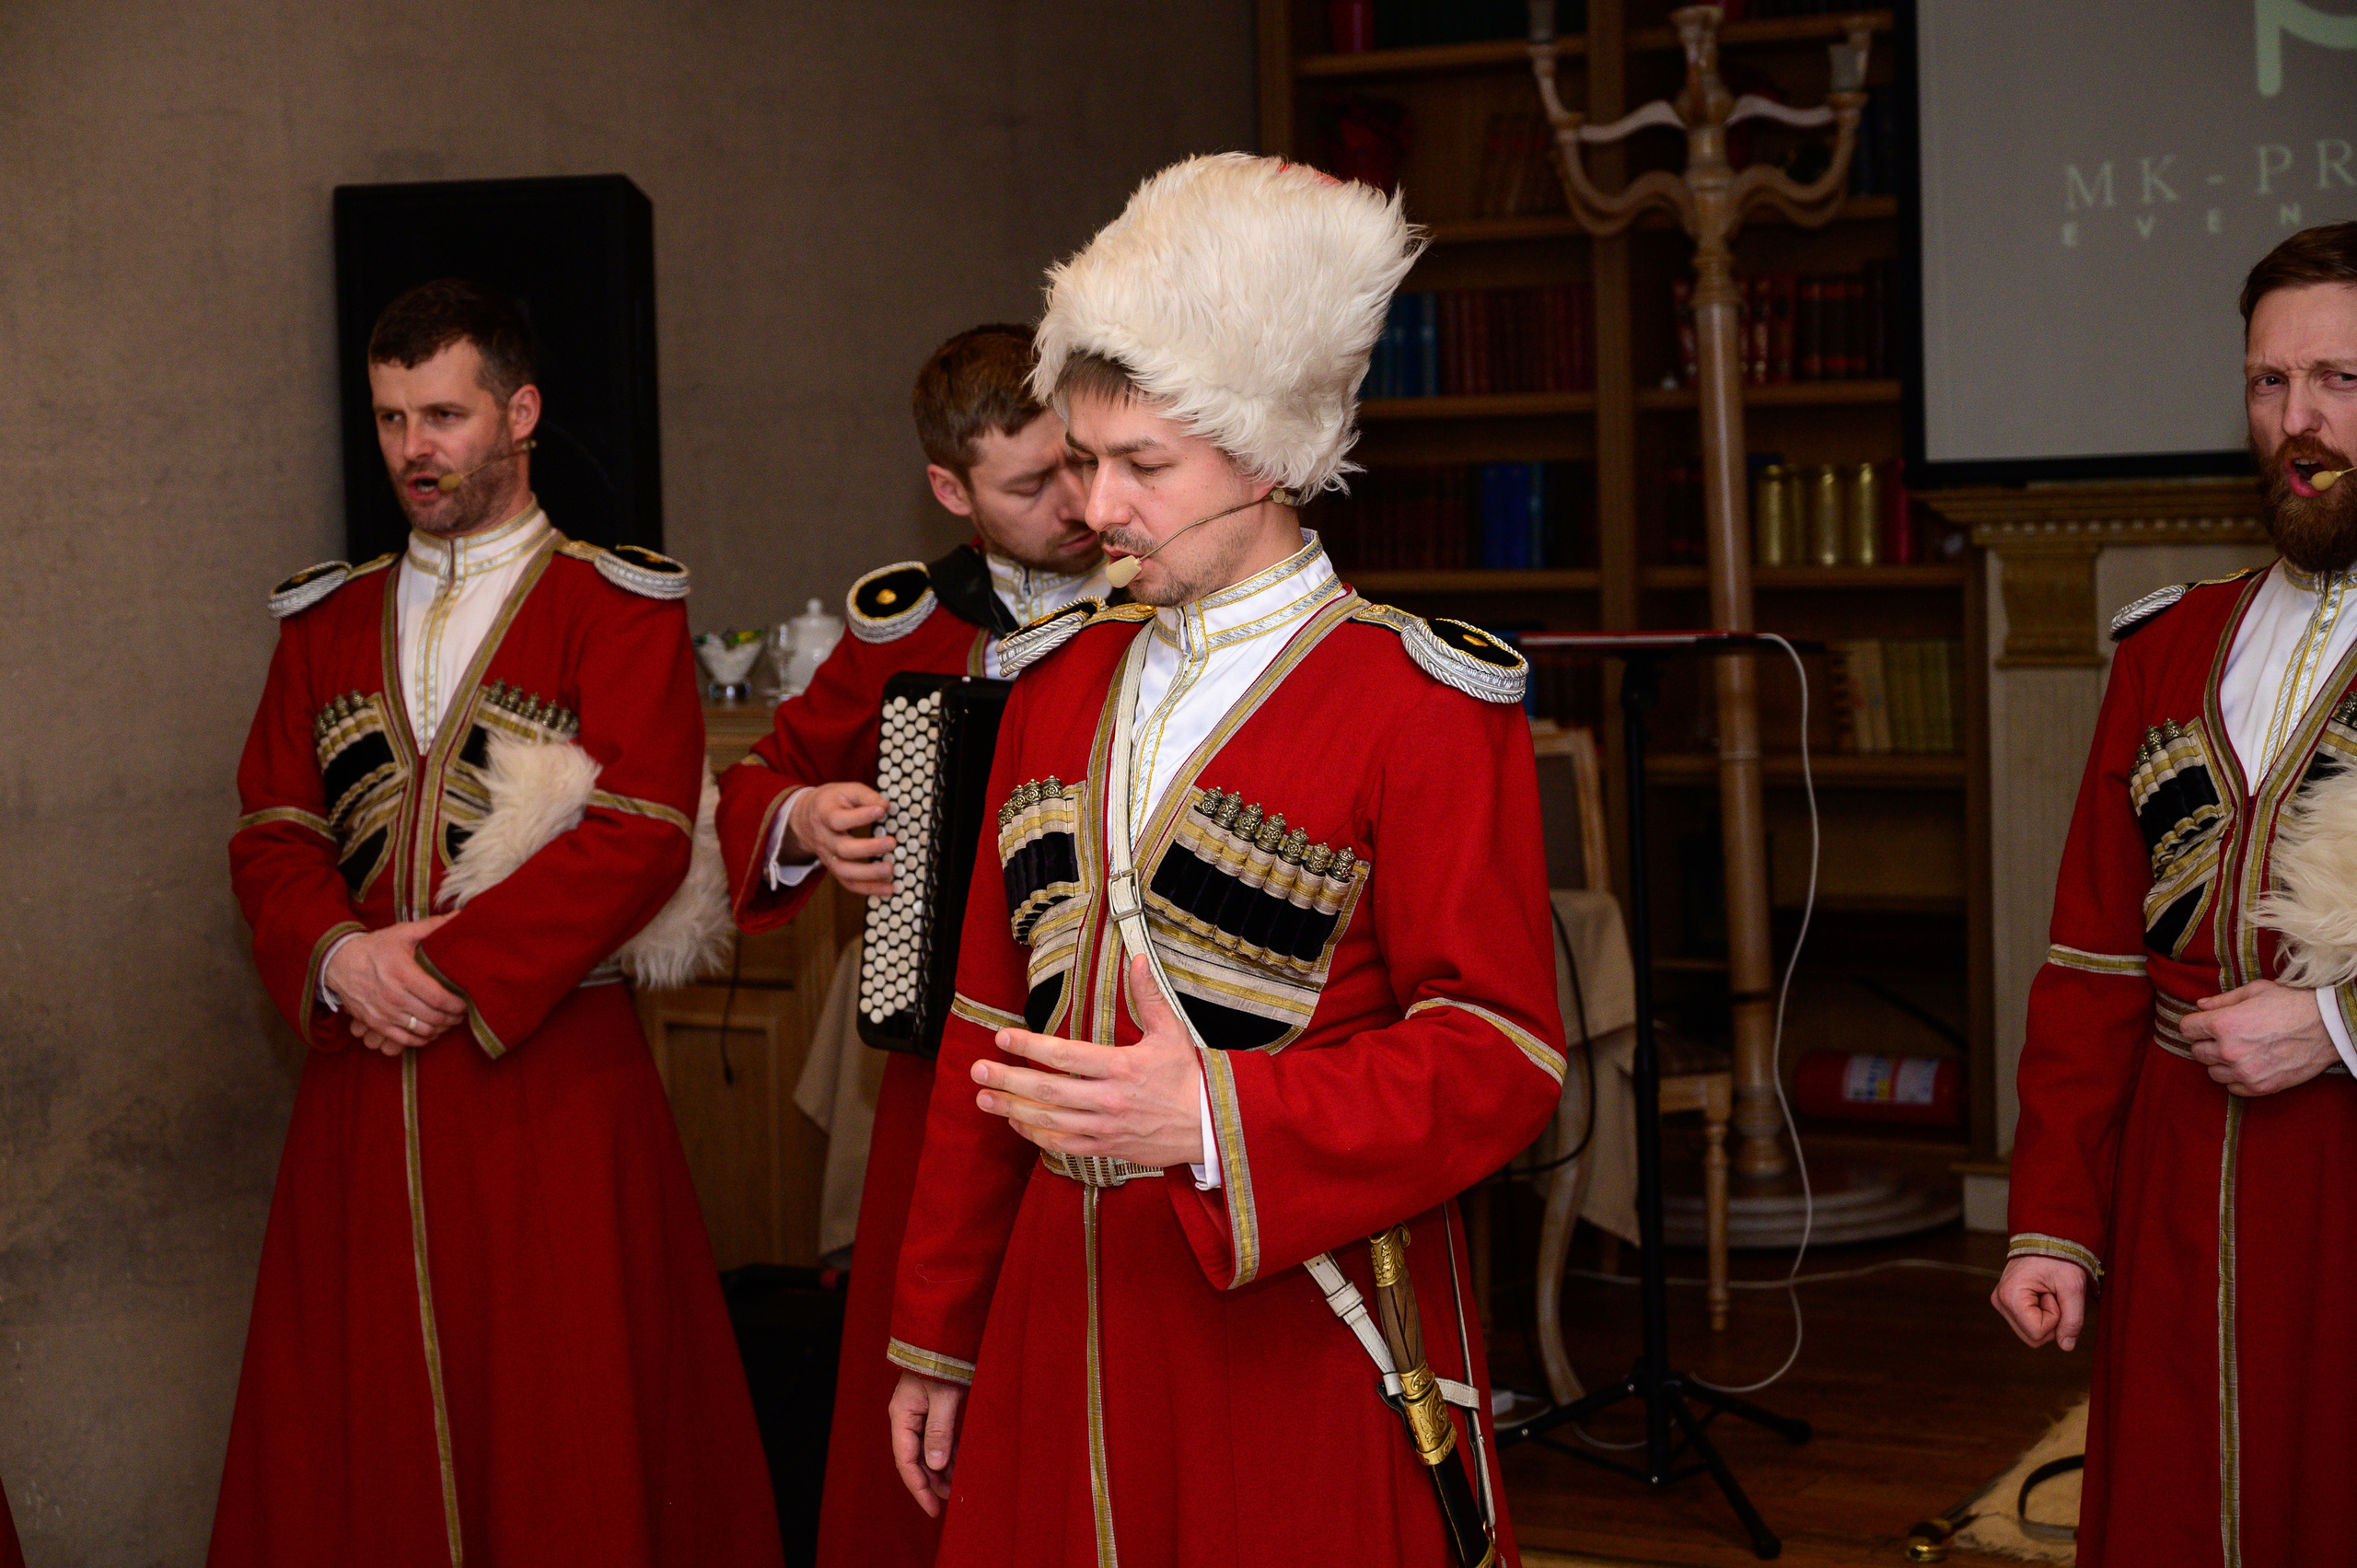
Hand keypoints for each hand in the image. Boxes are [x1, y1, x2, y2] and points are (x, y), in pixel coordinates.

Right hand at [324, 916, 463, 1056]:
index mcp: (403, 973)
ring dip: (441, 1029)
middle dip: (453, 1018)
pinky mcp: (375, 1024)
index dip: (457, 1004)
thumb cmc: (375, 947)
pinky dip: (422, 1039)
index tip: (467, 1002)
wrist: (338, 962)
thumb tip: (462, 916)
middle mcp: (393, 996)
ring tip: (449, 1021)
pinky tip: (431, 1031)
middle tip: (462, 1013)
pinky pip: (405, 1040)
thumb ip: (433, 926)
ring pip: (422, 1030)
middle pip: (434, 1017)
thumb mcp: (402, 932)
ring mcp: (383, 1013)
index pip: (439, 998)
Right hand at [784, 781, 894, 896]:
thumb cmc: (831, 802)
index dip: (860, 816)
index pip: (838, 819)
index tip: (881, 810)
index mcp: (824, 815)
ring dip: (869, 875)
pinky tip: (888, 889)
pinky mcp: (835, 868)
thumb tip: (886, 805)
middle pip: (843, 849)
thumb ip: (865, 795)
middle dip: (868, 848)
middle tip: (891, 843)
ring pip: (844, 872)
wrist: (804, 819)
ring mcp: (828, 857)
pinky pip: (849, 884)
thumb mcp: (845, 790)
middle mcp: (824, 838)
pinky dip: (868, 889)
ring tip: (890, 870)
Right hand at [888, 1372, 964, 1515]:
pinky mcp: (933, 1407)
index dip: (920, 1488)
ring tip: (959, 1485)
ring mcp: (919, 1412)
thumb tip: (937, 1466)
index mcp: (902, 1416)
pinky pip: (937, 1437)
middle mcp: (907, 1417)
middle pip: (916, 1459)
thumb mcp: (943, 1397)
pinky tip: (960, 1463)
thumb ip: (939, 1431)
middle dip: (932, 1481)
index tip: (934, 1509)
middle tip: (951, 1500)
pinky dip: (948, 1452)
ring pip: (927, 1449)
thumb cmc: (942, 1361)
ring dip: (942, 1468)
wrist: (945, 1332)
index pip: (907, 1461)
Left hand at [971, 954, 1204, 1168]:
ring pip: (1048, 1121)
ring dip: (1012, 1110)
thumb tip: (1137, 959)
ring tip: (983, 1099)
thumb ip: (1148, 996)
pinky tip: (1017, 1124)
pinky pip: (1063, 1145)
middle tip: (977, 1071)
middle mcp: (1108, 1100)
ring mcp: (1104, 1128)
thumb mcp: (1171, 1032)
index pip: (1065, 1056)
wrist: (1211, 1127)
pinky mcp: (1106, 1148)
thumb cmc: (1189, 1078)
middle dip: (1007, 1080)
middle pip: (1046, 1090)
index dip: (1030, 1046)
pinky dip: (1036, 1136)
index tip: (1002, 1037)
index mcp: (1121, 1067)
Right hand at [1990, 1254, 2090, 1350]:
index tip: (2055, 1294)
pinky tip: (2043, 1294)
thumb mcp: (2073, 1287)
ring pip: (2030, 1333)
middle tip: (2054, 1294)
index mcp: (2009, 1296)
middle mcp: (2000, 1301)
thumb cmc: (2060, 1257)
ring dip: (2047, 1317)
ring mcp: (2001, 1302)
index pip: (2038, 1333)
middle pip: (2032, 1337)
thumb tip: (2066, 1346)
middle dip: (2051, 1321)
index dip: (2056, 1318)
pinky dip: (2041, 1314)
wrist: (2048, 1236)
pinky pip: (2028, 1323)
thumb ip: (2073, 1320)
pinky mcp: (2006, 1302)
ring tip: (2049, 1292)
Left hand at [2180, 978, 2340, 1095]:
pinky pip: (2232, 1088)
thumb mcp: (2255, 991)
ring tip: (2238, 1051)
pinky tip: (2248, 1065)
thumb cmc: (2292, 1004)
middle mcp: (2229, 1050)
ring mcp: (2244, 1071)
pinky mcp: (2260, 1087)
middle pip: (2196, 1052)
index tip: (2203, 1024)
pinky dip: (2236, 1078)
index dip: (2194, 1024)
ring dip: (2220, 1063)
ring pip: (2212, 1072)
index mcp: (2223, 1023)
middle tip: (2224, 1037)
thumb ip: (2223, 1000)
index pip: (2186, 1029)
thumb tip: (2200, 1005)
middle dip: (2206, 1043)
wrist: (2328, 1027)